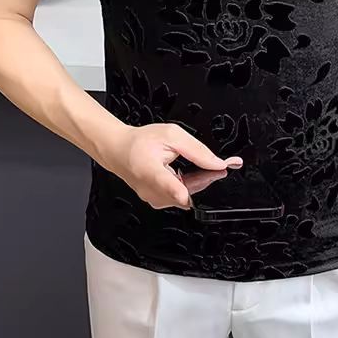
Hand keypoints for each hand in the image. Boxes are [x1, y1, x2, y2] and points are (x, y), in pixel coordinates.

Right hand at [97, 122, 241, 210]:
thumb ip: (197, 150)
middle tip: (208, 165)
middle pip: (186, 193)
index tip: (188, 193)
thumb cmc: (140, 142)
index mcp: (150, 170)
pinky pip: (178, 199)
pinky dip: (185, 188)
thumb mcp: (172, 135)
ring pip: (184, 198)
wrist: (119, 151)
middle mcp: (150, 190)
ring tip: (185, 166)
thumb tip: (218, 164)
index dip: (181, 191)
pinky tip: (180, 175)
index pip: (168, 186)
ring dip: (194, 184)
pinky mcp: (155, 202)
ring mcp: (152, 199)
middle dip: (202, 180)